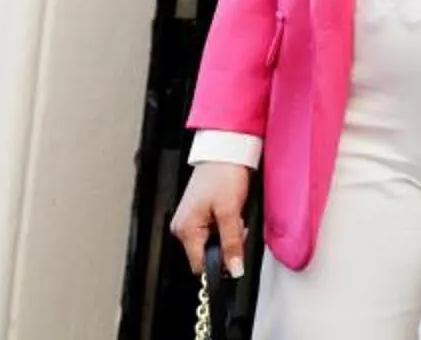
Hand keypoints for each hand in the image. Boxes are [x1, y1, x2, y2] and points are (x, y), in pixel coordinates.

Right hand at [170, 161, 250, 278]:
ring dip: (228, 234)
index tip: (235, 258)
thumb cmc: (223, 175)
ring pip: (212, 242)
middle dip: (227, 245)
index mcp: (185, 230)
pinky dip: (225, 225)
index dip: (219, 265)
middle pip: (207, 253)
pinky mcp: (198, 213)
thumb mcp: (230, 212)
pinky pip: (213, 230)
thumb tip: (234, 269)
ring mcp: (189, 220)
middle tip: (237, 225)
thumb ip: (232, 243)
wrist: (225, 151)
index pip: (200, 265)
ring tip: (234, 215)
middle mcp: (182, 227)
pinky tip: (231, 212)